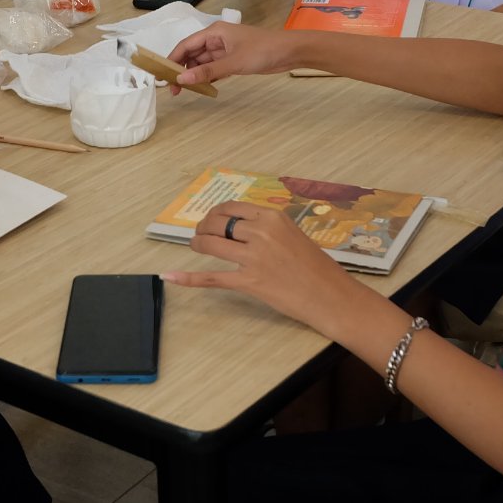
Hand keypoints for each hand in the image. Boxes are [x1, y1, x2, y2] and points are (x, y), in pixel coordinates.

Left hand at [163, 202, 365, 332]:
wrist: (330, 295)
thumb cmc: (316, 267)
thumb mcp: (293, 233)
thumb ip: (268, 227)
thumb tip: (241, 226)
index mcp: (272, 217)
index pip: (231, 208)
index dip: (215, 214)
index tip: (210, 220)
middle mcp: (261, 232)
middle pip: (217, 223)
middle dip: (204, 227)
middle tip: (201, 235)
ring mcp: (254, 257)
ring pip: (211, 244)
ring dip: (198, 244)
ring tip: (196, 246)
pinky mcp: (249, 281)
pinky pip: (212, 277)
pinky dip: (189, 277)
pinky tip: (171, 276)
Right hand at [168, 22, 300, 87]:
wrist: (289, 52)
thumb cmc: (262, 50)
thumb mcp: (233, 62)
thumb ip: (207, 71)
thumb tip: (181, 80)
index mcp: (214, 32)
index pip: (186, 45)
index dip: (172, 59)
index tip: (162, 75)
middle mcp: (216, 39)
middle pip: (192, 54)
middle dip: (181, 70)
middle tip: (174, 90)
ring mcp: (225, 50)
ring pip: (202, 62)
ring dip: (194, 75)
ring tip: (185, 92)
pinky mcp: (233, 60)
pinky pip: (213, 68)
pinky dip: (207, 77)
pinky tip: (201, 88)